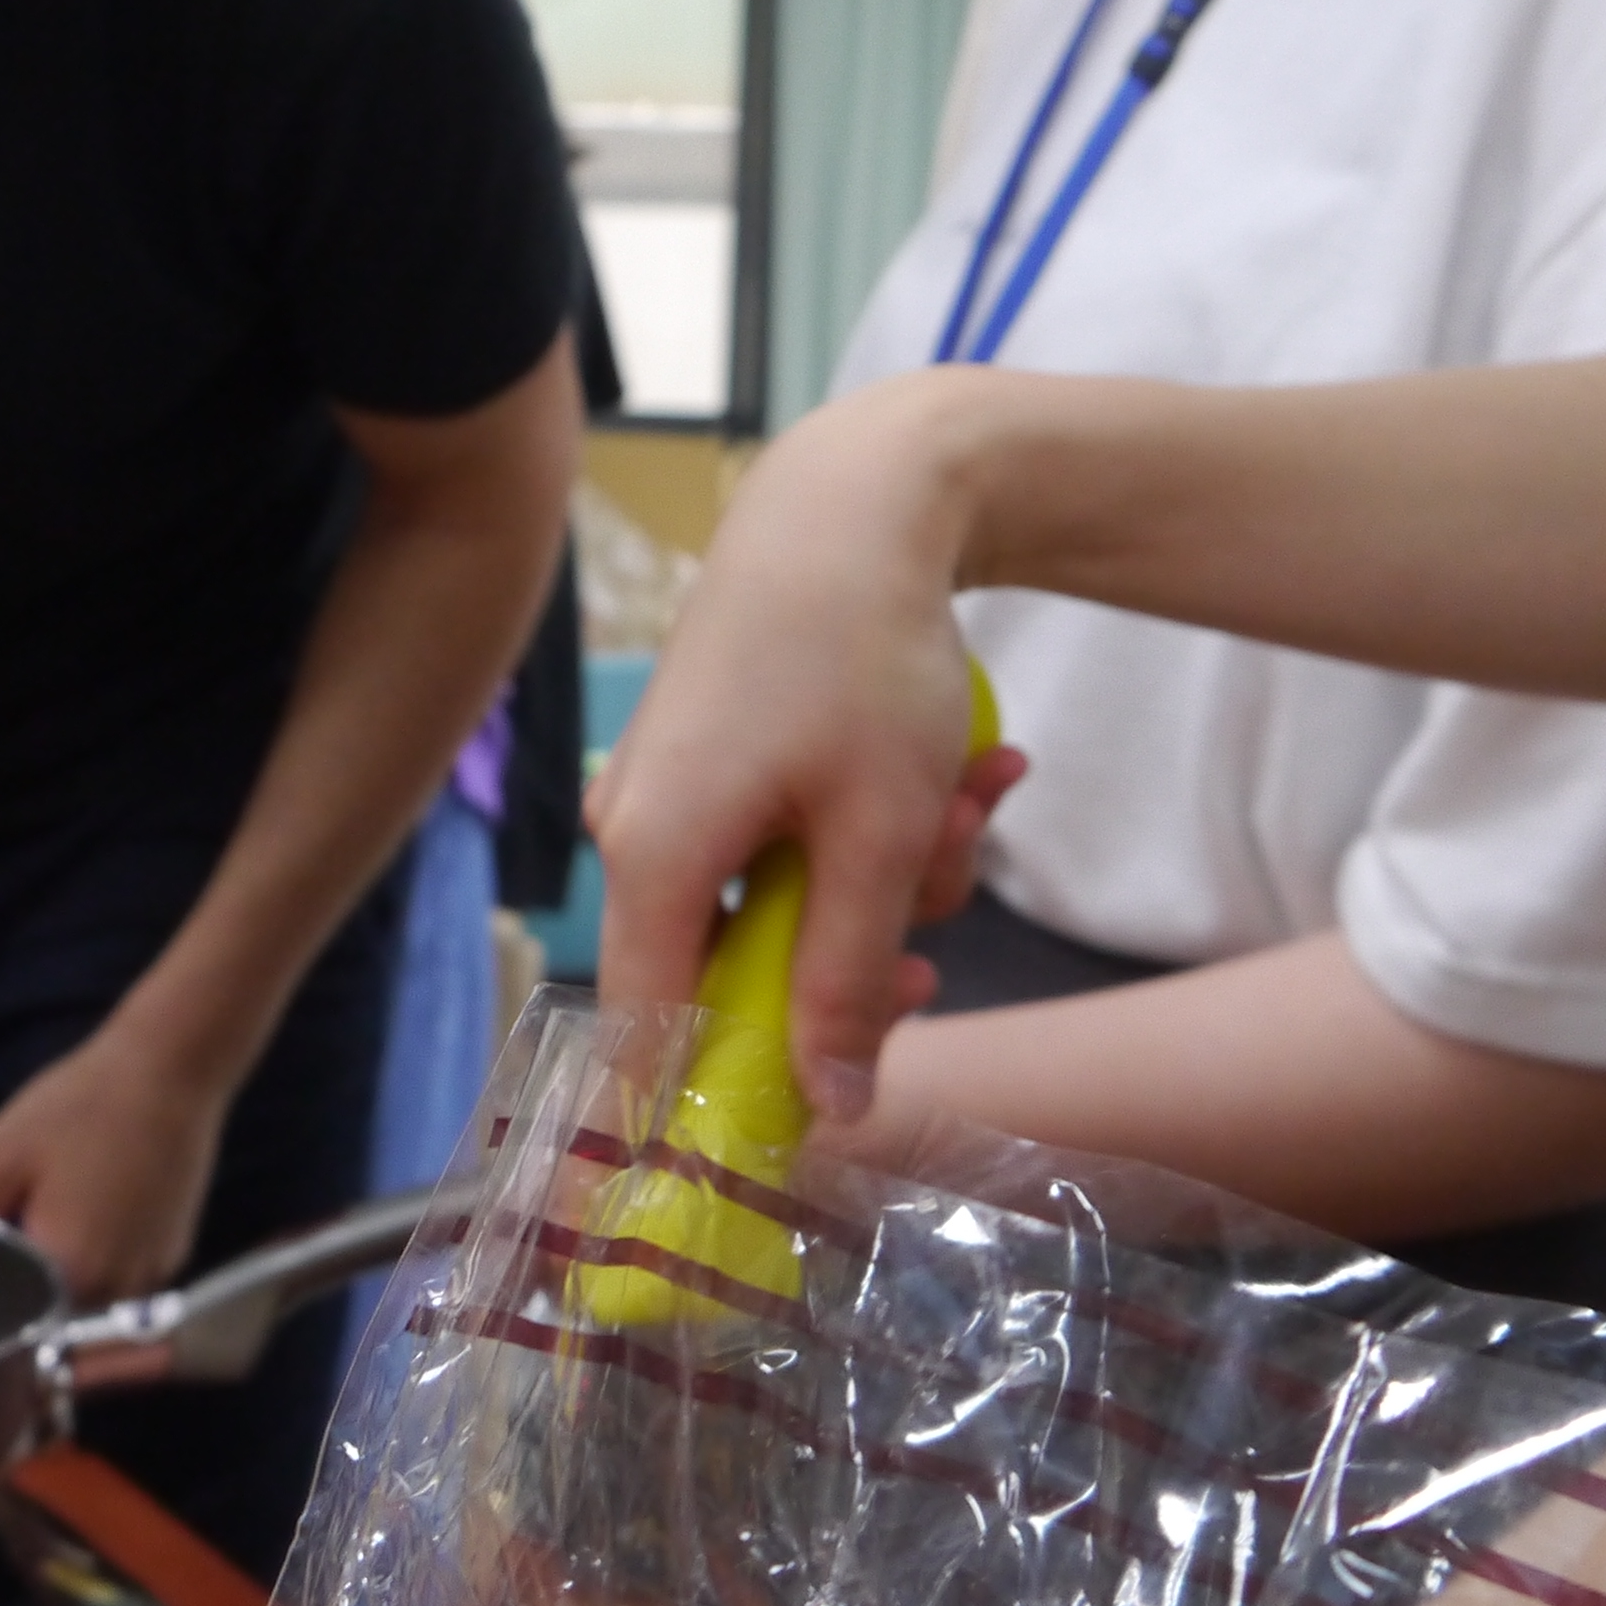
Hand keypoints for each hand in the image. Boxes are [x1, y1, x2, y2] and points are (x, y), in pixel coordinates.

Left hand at [0, 1018, 231, 1310]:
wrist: (169, 1070)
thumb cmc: (79, 1107)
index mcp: (69, 1275)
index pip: (12, 1315)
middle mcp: (117, 1294)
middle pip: (53, 1310)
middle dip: (30, 1275)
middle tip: (24, 1206)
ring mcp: (152, 1278)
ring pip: (89, 1297)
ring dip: (69, 1268)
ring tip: (66, 1199)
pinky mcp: (173, 1256)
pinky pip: (121, 1277)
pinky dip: (103, 1255)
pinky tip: (100, 1202)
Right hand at [592, 375, 1021, 1081]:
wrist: (851, 498)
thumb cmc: (862, 658)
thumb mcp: (878, 835)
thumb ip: (846, 981)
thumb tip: (830, 1107)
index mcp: (652, 861)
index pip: (653, 1037)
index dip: (733, 1093)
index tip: (828, 1107)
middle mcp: (633, 833)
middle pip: (738, 969)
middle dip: (865, 944)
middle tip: (950, 877)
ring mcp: (665, 793)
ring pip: (779, 901)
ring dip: (889, 874)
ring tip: (972, 794)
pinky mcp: (704, 758)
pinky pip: (781, 840)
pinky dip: (865, 824)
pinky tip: (953, 770)